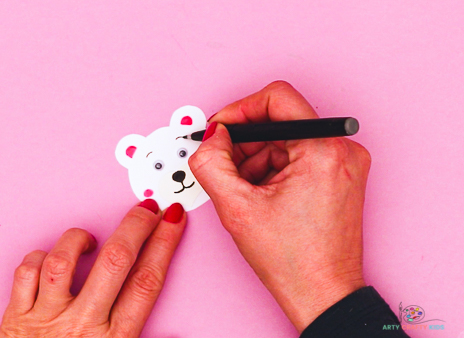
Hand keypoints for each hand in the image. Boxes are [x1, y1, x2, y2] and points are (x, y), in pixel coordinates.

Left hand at [0, 200, 185, 337]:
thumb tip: (179, 335)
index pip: (147, 282)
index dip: (164, 245)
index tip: (172, 222)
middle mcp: (81, 325)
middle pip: (115, 261)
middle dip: (136, 226)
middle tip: (147, 209)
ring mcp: (46, 318)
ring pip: (63, 260)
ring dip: (80, 239)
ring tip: (91, 239)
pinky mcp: (16, 317)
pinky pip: (26, 272)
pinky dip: (38, 258)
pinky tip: (51, 260)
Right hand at [189, 81, 370, 331]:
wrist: (322, 295)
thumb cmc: (294, 261)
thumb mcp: (237, 208)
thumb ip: (211, 163)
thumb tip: (211, 137)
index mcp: (324, 150)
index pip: (277, 97)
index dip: (239, 109)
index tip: (220, 129)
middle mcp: (342, 150)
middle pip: (279, 120)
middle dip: (245, 142)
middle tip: (224, 166)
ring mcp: (344, 163)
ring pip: (285, 139)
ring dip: (256, 159)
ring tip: (245, 191)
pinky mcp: (339, 175)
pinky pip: (296, 155)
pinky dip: (272, 169)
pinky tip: (261, 195)